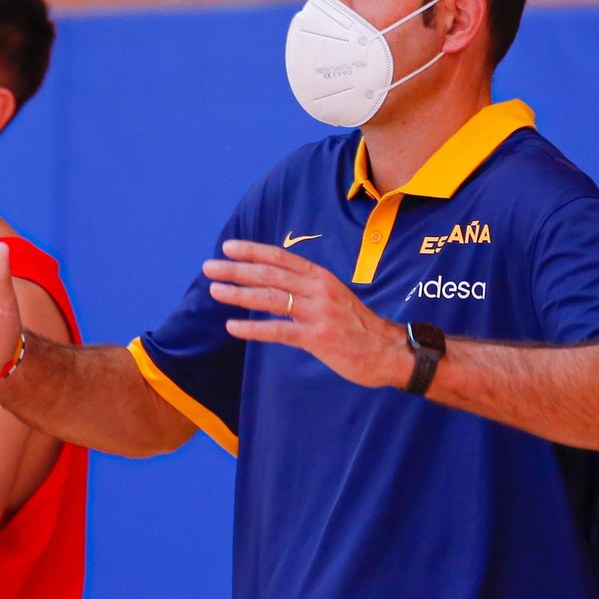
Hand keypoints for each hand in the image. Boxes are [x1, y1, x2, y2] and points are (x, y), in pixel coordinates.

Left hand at [203, 239, 412, 389]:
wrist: (389, 351)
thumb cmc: (356, 326)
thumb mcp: (333, 297)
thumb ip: (306, 289)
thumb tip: (274, 284)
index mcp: (321, 277)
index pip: (281, 257)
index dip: (252, 251)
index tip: (228, 247)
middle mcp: (319, 289)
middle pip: (270, 274)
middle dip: (236, 269)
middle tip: (209, 267)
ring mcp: (319, 312)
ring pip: (271, 298)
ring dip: (239, 294)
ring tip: (215, 291)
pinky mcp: (318, 337)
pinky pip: (279, 330)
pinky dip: (253, 328)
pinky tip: (233, 327)